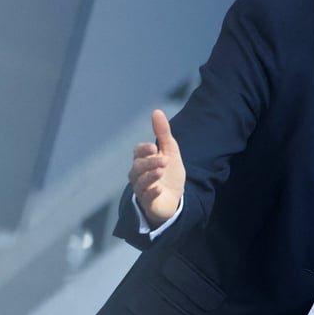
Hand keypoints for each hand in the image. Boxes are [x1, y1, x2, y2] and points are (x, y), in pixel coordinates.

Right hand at [128, 109, 184, 228]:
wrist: (175, 198)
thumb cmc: (169, 173)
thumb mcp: (170, 151)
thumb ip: (163, 133)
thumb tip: (156, 111)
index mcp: (143, 160)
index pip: (137, 152)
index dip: (144, 149)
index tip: (154, 147)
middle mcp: (139, 174)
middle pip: (138, 166)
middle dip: (150, 162)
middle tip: (164, 160)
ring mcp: (142, 189)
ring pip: (140, 182)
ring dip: (150, 176)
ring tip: (161, 171)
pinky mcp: (148, 203)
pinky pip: (146, 198)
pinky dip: (152, 193)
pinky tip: (160, 188)